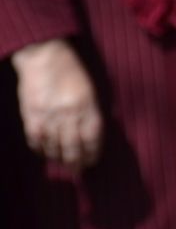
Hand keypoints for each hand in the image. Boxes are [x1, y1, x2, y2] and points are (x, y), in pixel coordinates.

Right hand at [11, 38, 101, 169]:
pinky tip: (44, 152)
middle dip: (76, 163)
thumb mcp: (90, 92)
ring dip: (58, 158)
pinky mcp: (30, 114)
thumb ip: (90, 114)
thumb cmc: (71, 73)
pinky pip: (35, 139)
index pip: (92, 139)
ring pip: (54, 147)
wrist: (44, 56)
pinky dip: (40, 149)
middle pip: (73, 147)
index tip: (92, 161)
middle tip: (77, 172)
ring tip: (62, 163)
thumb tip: (89, 138)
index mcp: (88, 108)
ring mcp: (48, 115)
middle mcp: (69, 114)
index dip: (92, 154)